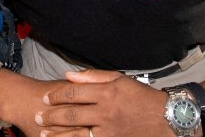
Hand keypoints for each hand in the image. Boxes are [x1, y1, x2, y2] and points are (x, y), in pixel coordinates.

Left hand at [36, 70, 166, 136]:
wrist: (167, 119)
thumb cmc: (142, 97)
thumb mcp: (120, 79)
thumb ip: (93, 77)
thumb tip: (69, 75)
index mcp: (107, 93)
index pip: (74, 92)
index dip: (57, 96)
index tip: (46, 98)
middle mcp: (106, 112)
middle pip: (72, 114)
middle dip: (51, 117)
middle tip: (38, 117)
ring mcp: (110, 131)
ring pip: (77, 134)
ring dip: (57, 135)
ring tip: (43, 135)